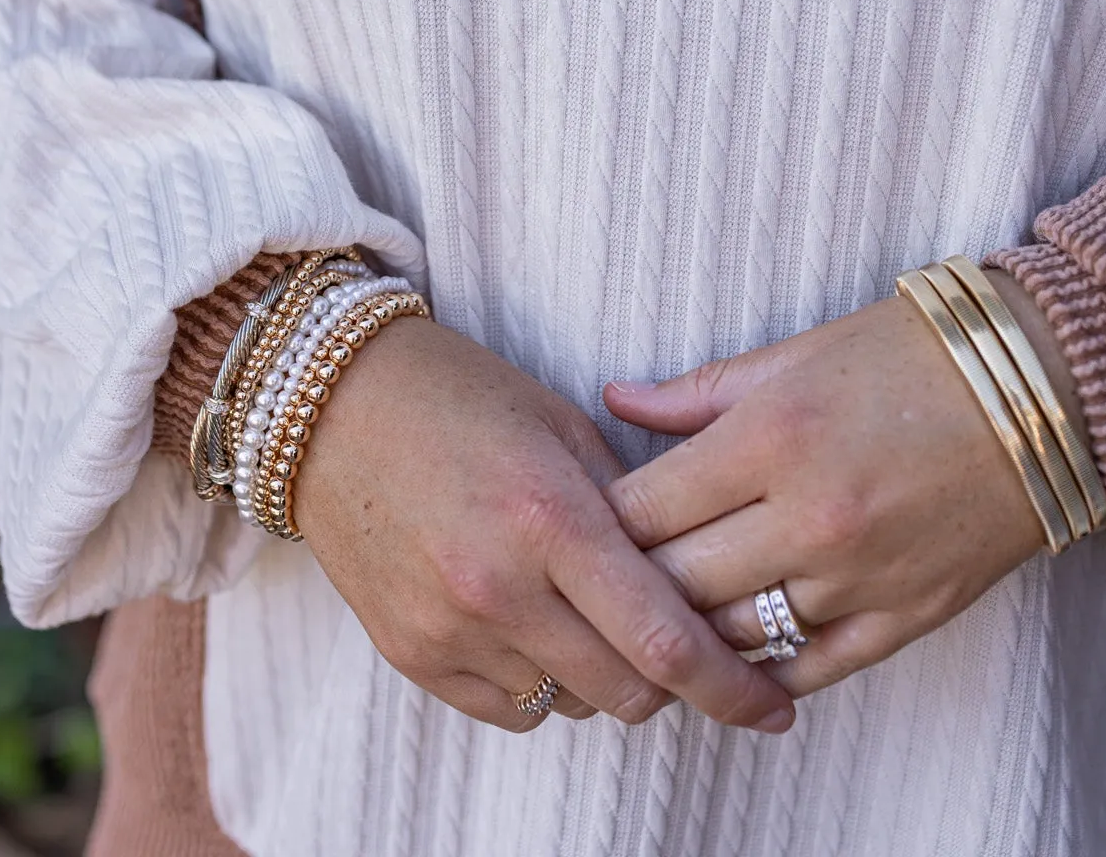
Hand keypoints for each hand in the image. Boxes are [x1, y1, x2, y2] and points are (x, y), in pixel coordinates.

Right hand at [294, 315, 794, 732]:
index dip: (733, 685)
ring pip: (570, 704)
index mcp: (550, 516)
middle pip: (627, 690)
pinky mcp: (410, 654)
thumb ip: (632, 507)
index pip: (665, 638)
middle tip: (698, 656)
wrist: (330, 403)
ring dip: (604, 676)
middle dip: (678, 684)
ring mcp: (448, 628)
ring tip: (599, 617)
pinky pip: (509, 709)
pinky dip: (541, 683)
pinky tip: (540, 627)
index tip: (775, 703)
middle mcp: (498, 586)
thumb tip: (699, 578)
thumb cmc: (458, 396)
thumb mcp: (561, 426)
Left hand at [603, 280, 1051, 699]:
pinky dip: (760, 664)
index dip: (600, 522)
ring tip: (656, 615)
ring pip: (732, 635)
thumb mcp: (793, 354)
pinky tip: (731, 651)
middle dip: (628, 584)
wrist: (1038, 395)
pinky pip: (808, 666)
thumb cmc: (907, 357)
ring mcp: (858, 578)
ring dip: (687, 630)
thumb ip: (696, 393)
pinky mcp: (903, 619)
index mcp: (771, 438)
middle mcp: (809, 516)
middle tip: (602, 580)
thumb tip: (614, 400)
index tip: (580, 522)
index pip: (647, 509)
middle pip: (675, 583)